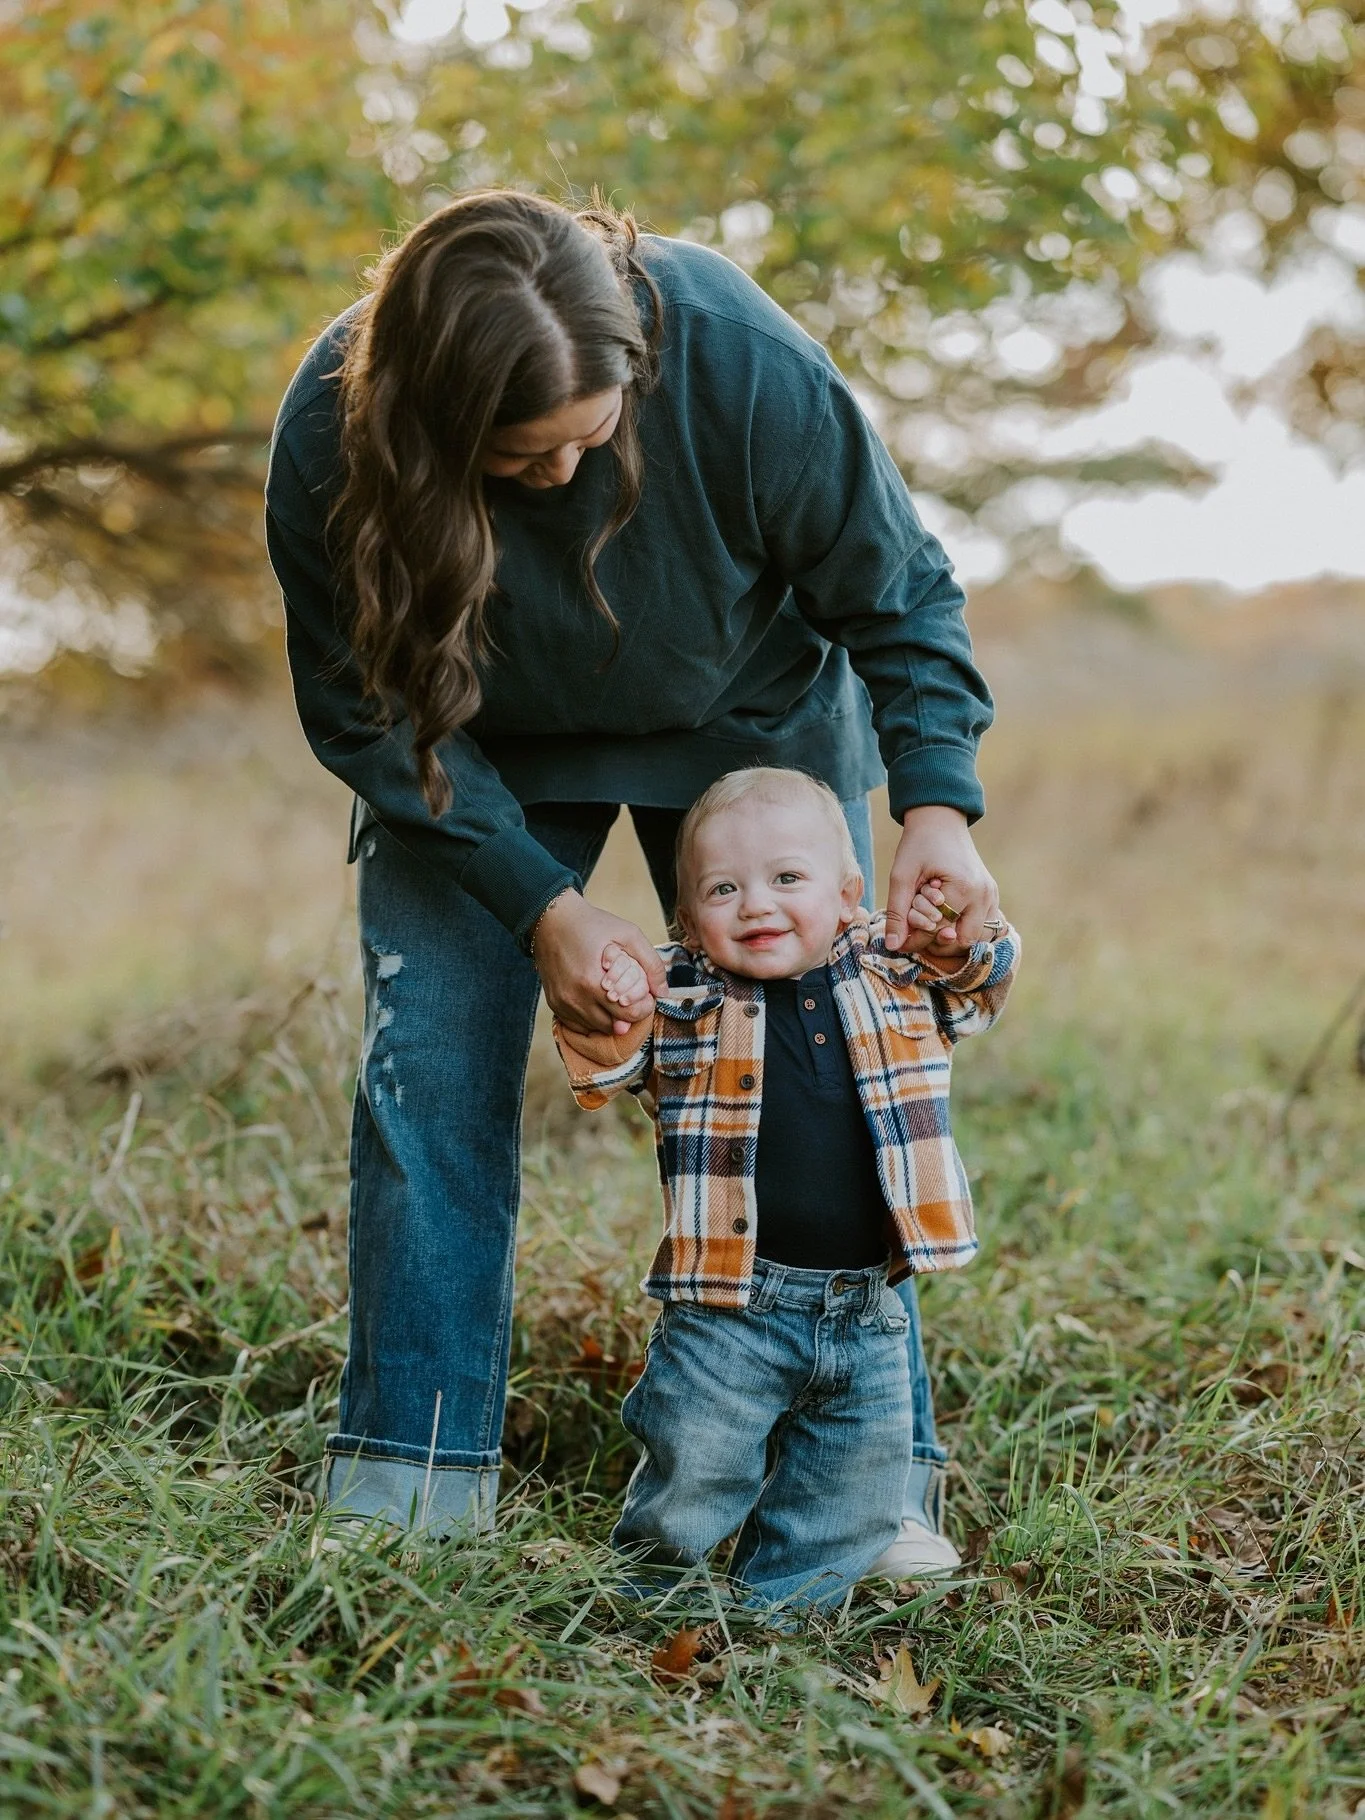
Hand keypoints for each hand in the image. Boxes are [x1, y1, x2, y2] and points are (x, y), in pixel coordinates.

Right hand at [533, 893, 664, 1035]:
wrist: (551, 919)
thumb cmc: (592, 923)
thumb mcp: (628, 934)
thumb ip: (651, 963)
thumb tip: (663, 992)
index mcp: (593, 982)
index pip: (629, 1014)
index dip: (644, 1007)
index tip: (646, 995)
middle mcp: (575, 998)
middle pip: (615, 1026)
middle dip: (629, 1013)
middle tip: (632, 995)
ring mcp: (563, 1003)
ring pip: (597, 1028)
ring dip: (611, 1018)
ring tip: (616, 996)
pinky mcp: (554, 1004)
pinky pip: (578, 1026)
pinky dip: (592, 1020)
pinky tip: (598, 1003)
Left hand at [885, 805, 999, 950]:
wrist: (940, 820)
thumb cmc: (919, 844)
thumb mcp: (901, 876)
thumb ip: (897, 913)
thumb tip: (892, 946)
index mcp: (964, 889)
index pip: (939, 932)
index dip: (917, 938)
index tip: (900, 937)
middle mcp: (984, 895)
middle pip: (963, 940)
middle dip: (938, 939)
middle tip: (920, 924)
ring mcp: (992, 895)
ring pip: (977, 937)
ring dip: (953, 935)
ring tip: (933, 918)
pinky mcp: (991, 895)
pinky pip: (983, 925)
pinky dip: (963, 926)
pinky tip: (945, 914)